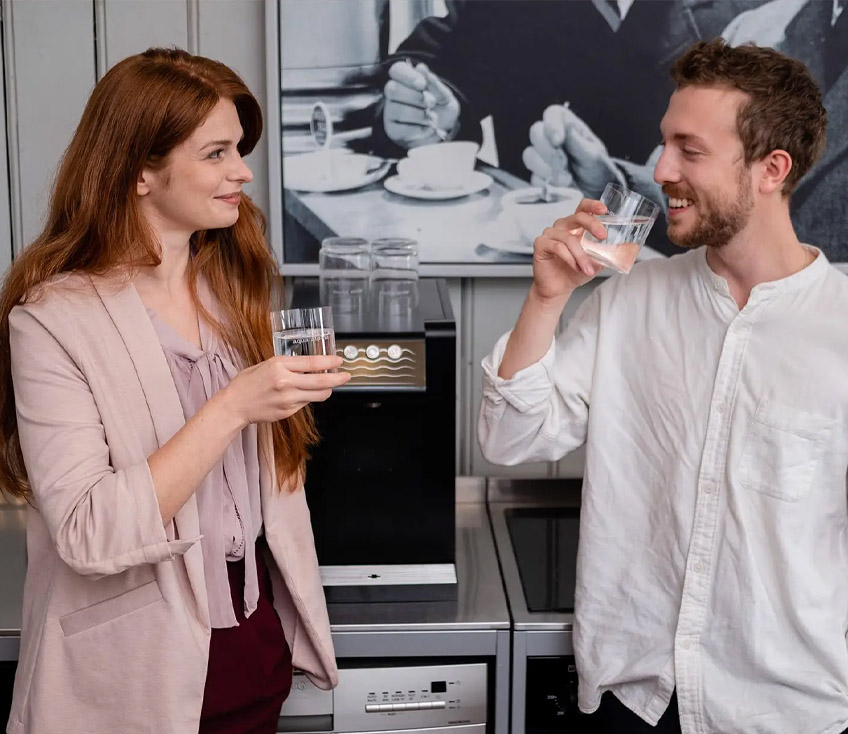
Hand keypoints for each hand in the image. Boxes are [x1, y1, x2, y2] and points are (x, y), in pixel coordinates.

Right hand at [220, 355, 349, 426]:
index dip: (329, 361)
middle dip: (338, 378)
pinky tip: (305, 393)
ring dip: (327, 389)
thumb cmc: (246, 383)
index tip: (339, 360)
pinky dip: (310, 397)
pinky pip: (306, 403)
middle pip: (321, 381)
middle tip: (346, 376)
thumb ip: (286, 365)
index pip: (312, 363)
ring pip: (318, 394)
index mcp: (278, 366)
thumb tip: (309, 365)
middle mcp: (285, 382)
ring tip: (330, 384)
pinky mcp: (288, 411)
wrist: (234, 406)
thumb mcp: (265, 365)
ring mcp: (287, 399)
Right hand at [383, 60, 459, 147]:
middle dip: (414, 97)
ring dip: (419, 114)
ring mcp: (391, 113)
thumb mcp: (445, 96)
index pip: (397, 70)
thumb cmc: (442, 110)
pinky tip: (428, 128)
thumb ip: (434, 83)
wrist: (445, 133)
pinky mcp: (393, 131)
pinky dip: (419, 129)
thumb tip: (421, 68)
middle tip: (431, 103)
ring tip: (431, 118)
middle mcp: (393, 94)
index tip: (422, 84)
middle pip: (392, 89)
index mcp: (405, 80)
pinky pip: (402, 129)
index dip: (408, 76)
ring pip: (397, 110)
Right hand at [523, 104, 624, 197]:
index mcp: (567, 125)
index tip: (558, 141)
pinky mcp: (536, 176)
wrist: (595, 194)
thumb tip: (567, 130)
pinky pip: (532, 177)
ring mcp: (541, 157)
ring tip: (567, 180)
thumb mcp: (594, 156)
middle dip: (550, 152)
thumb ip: (579, 144)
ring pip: (530, 156)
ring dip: (547, 169)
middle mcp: (550, 138)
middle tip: (564, 165)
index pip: (552, 114)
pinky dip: (545, 184)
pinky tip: (559, 189)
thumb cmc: (597, 169)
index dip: (551, 125)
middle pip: (536, 133)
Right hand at [532, 198, 608, 301]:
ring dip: (581, 255)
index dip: (593, 205)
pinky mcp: (541, 244)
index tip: (604, 210)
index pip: (583, 208)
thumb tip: (626, 248)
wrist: (558, 288)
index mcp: (575, 226)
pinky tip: (575, 267)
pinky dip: (569, 258)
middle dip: (592, 225)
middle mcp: (563, 227)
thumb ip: (607, 253)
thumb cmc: (575, 272)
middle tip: (603, 236)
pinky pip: (557, 247)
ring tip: (588, 269)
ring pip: (568, 238)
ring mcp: (550, 234)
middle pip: (578, 217)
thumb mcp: (596, 262)